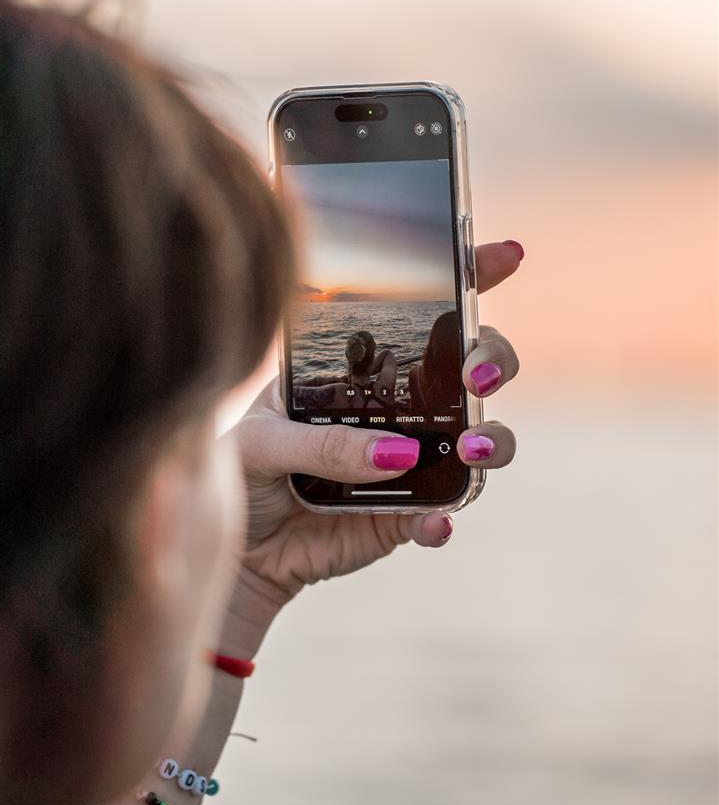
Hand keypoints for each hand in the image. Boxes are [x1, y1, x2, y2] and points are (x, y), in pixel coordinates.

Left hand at [231, 241, 522, 603]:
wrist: (239, 550)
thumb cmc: (242, 472)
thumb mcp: (262, 442)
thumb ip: (321, 443)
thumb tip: (398, 453)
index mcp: (363, 365)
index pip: (426, 311)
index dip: (472, 277)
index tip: (504, 255)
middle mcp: (400, 404)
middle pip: (475, 367)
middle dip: (494, 360)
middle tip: (476, 377)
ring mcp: (414, 459)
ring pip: (483, 438)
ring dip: (494, 439)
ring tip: (472, 449)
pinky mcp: (409, 514)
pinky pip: (446, 511)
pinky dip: (446, 517)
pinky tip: (434, 524)